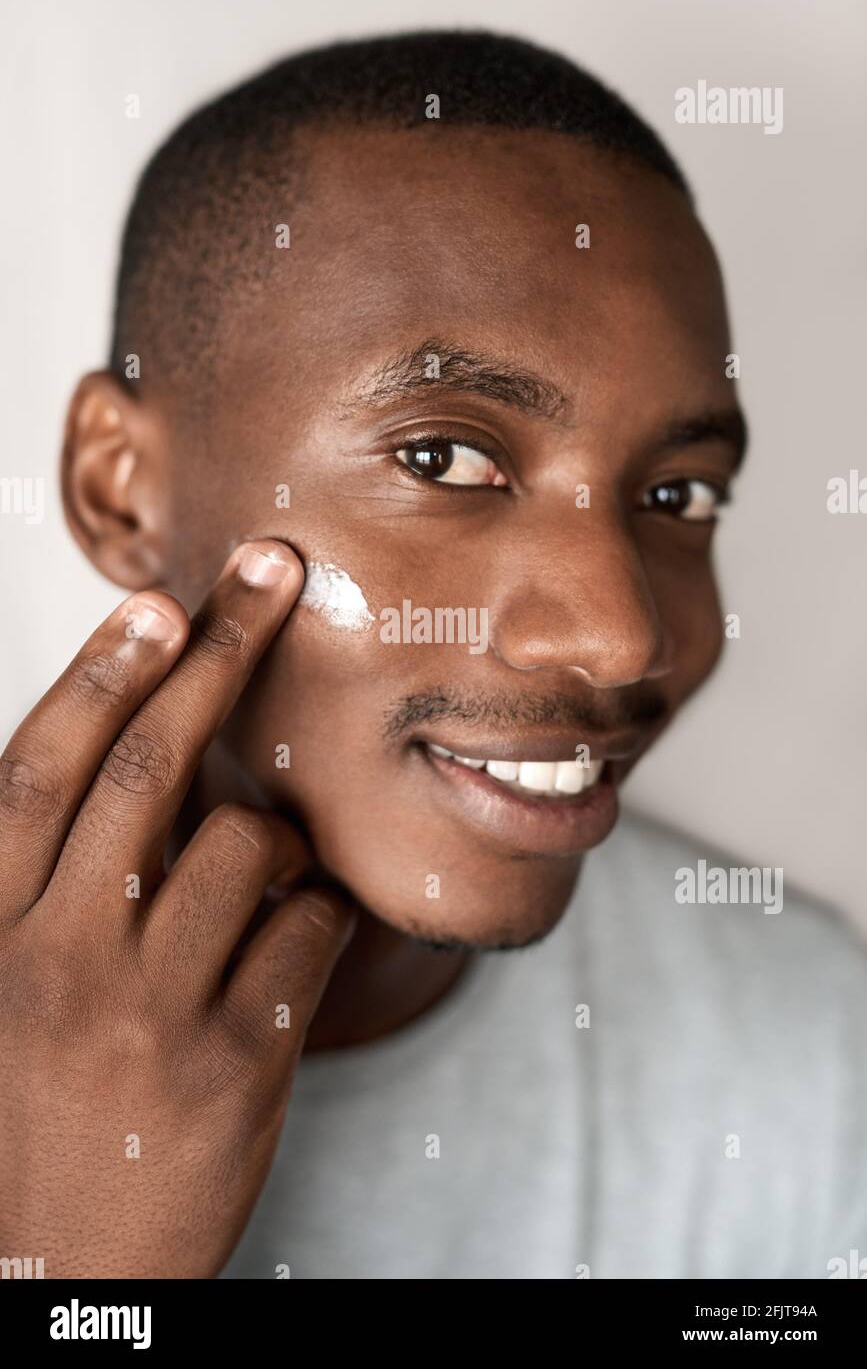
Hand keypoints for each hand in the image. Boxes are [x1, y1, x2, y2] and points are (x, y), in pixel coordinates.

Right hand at [0, 540, 355, 1277]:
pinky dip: (321, 912)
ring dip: (276, 839)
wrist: (54, 1278)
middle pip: (146, 768)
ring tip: (254, 886)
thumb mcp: (8, 985)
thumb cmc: (35, 1110)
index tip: (157, 604)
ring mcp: (151, 1010)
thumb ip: (61, 879)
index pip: (39, 772)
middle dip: (217, 652)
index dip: (99, 674)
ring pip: (251, 844)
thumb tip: (141, 752)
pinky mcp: (239, 1061)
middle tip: (273, 574)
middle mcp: (59, 957)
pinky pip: (315, 926)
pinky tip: (292, 945)